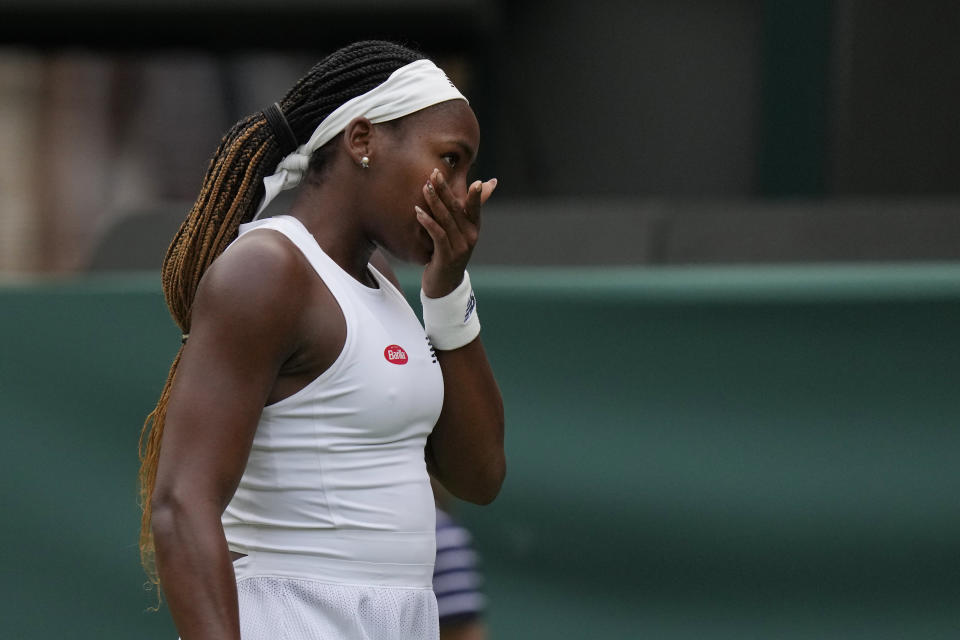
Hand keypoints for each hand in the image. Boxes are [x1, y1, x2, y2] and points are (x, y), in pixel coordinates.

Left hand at [416, 168, 496, 297]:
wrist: (445, 285)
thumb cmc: (450, 253)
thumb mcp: (461, 233)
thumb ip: (467, 210)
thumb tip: (490, 183)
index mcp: (474, 229)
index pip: (475, 208)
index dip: (475, 195)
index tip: (474, 181)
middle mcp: (470, 237)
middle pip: (456, 209)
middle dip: (445, 190)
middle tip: (434, 173)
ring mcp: (459, 248)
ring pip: (446, 220)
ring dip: (434, 202)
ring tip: (425, 187)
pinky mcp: (446, 256)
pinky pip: (438, 235)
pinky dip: (428, 222)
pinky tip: (418, 212)